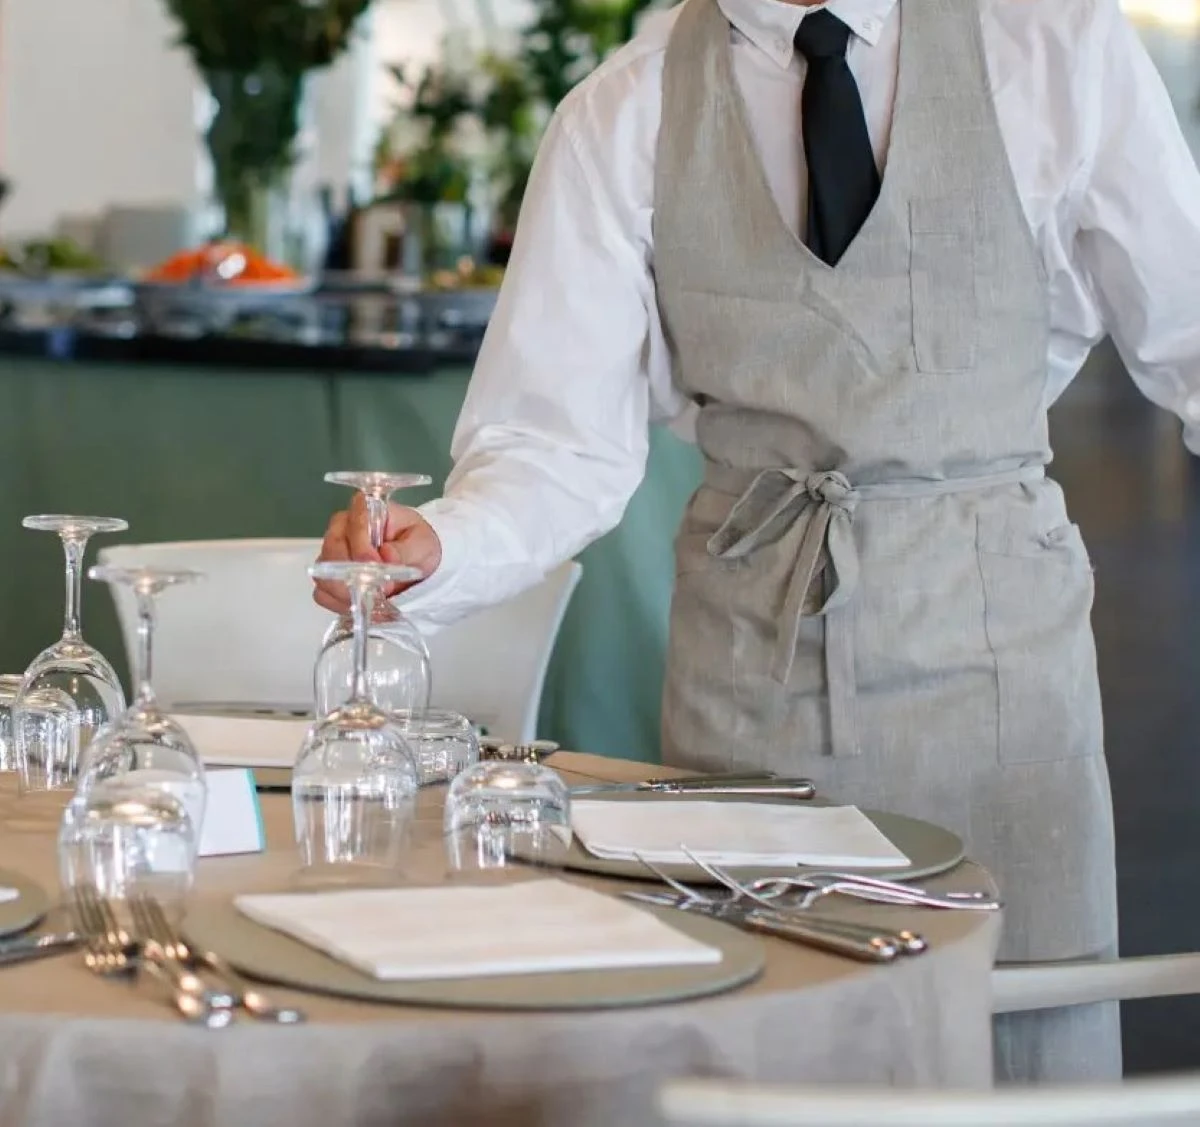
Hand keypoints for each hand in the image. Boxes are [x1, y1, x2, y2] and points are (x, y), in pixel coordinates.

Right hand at [313, 493, 442, 614]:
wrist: (415, 565)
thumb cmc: (416, 546)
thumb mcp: (423, 544)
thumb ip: (406, 549)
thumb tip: (386, 555)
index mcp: (365, 511)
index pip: (355, 521)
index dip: (362, 545)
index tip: (376, 565)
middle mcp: (342, 528)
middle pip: (332, 547)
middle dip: (352, 573)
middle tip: (376, 590)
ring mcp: (331, 554)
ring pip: (324, 572)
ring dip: (346, 591)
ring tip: (372, 601)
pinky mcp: (328, 578)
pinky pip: (323, 593)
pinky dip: (340, 603)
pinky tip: (362, 605)